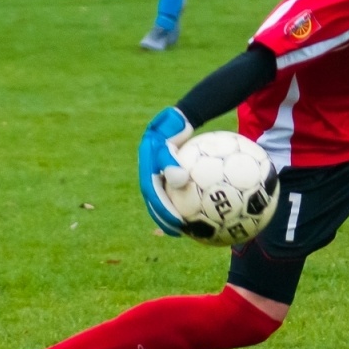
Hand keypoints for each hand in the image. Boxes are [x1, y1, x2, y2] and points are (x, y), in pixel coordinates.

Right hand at [137, 107, 191, 234]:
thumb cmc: (175, 127)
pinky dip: (185, 199)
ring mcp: (157, 172)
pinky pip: (176, 189)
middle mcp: (150, 173)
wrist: (176, 117)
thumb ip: (171, 162)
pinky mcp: (167, 172)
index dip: (162, 211)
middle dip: (164, 217)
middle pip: (155, 201)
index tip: (176, 222)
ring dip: (172, 212)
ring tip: (188, 226)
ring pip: (164, 197)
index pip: (153, 195)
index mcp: (147, 168)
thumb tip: (180, 181)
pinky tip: (201, 208)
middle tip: (180, 230)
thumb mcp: (168, 143)